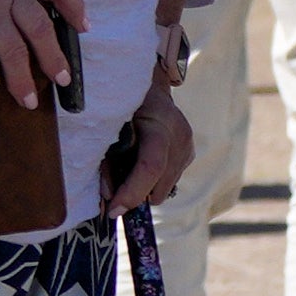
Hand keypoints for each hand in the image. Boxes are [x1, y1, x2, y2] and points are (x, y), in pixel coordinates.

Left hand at [101, 82, 197, 217]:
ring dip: (146, 190)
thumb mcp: (107, 126)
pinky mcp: (189, 151)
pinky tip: (140, 168)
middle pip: (161, 180)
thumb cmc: (120, 105)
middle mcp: (179, 132)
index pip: (151, 165)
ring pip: (167, 183)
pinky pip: (171, 177)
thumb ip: (105, 161)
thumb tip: (108, 198)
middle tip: (116, 205)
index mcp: (157, 120)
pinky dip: (154, 181)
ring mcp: (188, 142)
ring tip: (125, 182)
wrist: (148, 85)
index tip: (114, 210)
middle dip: (137, 197)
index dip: (132, 192)